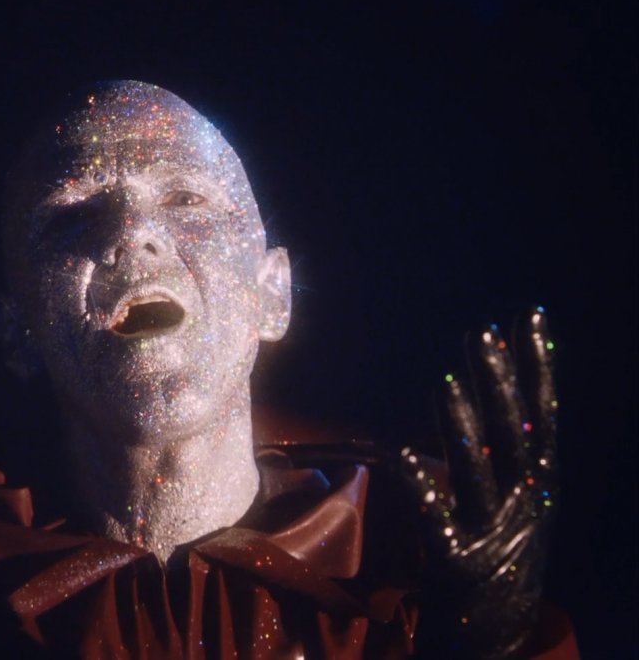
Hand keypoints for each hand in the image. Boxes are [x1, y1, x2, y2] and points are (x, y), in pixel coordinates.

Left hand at [401, 307, 557, 658]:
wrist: (493, 639)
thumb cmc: (497, 562)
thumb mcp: (513, 505)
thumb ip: (500, 455)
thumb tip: (487, 397)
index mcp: (538, 489)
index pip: (542, 418)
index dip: (539, 368)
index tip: (531, 318)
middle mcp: (523, 508)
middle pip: (513, 436)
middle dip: (500, 382)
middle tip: (482, 332)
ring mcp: (491, 536)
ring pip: (478, 473)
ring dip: (463, 425)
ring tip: (447, 379)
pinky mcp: (455, 564)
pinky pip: (437, 519)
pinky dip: (423, 486)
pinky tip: (402, 455)